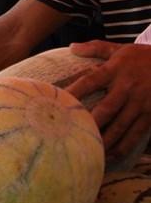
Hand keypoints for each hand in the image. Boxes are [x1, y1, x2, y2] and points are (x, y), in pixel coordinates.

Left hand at [65, 40, 150, 158]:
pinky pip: (136, 133)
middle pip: (107, 109)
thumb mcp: (119, 48)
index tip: (59, 101)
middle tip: (74, 135)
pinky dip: (125, 146)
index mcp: (115, 70)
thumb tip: (72, 47)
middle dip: (91, 123)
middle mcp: (127, 88)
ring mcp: (141, 103)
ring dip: (106, 140)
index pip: (90, 81)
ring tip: (91, 151)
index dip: (74, 91)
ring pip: (121, 125)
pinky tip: (112, 155)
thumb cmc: (142, 56)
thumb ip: (95, 48)